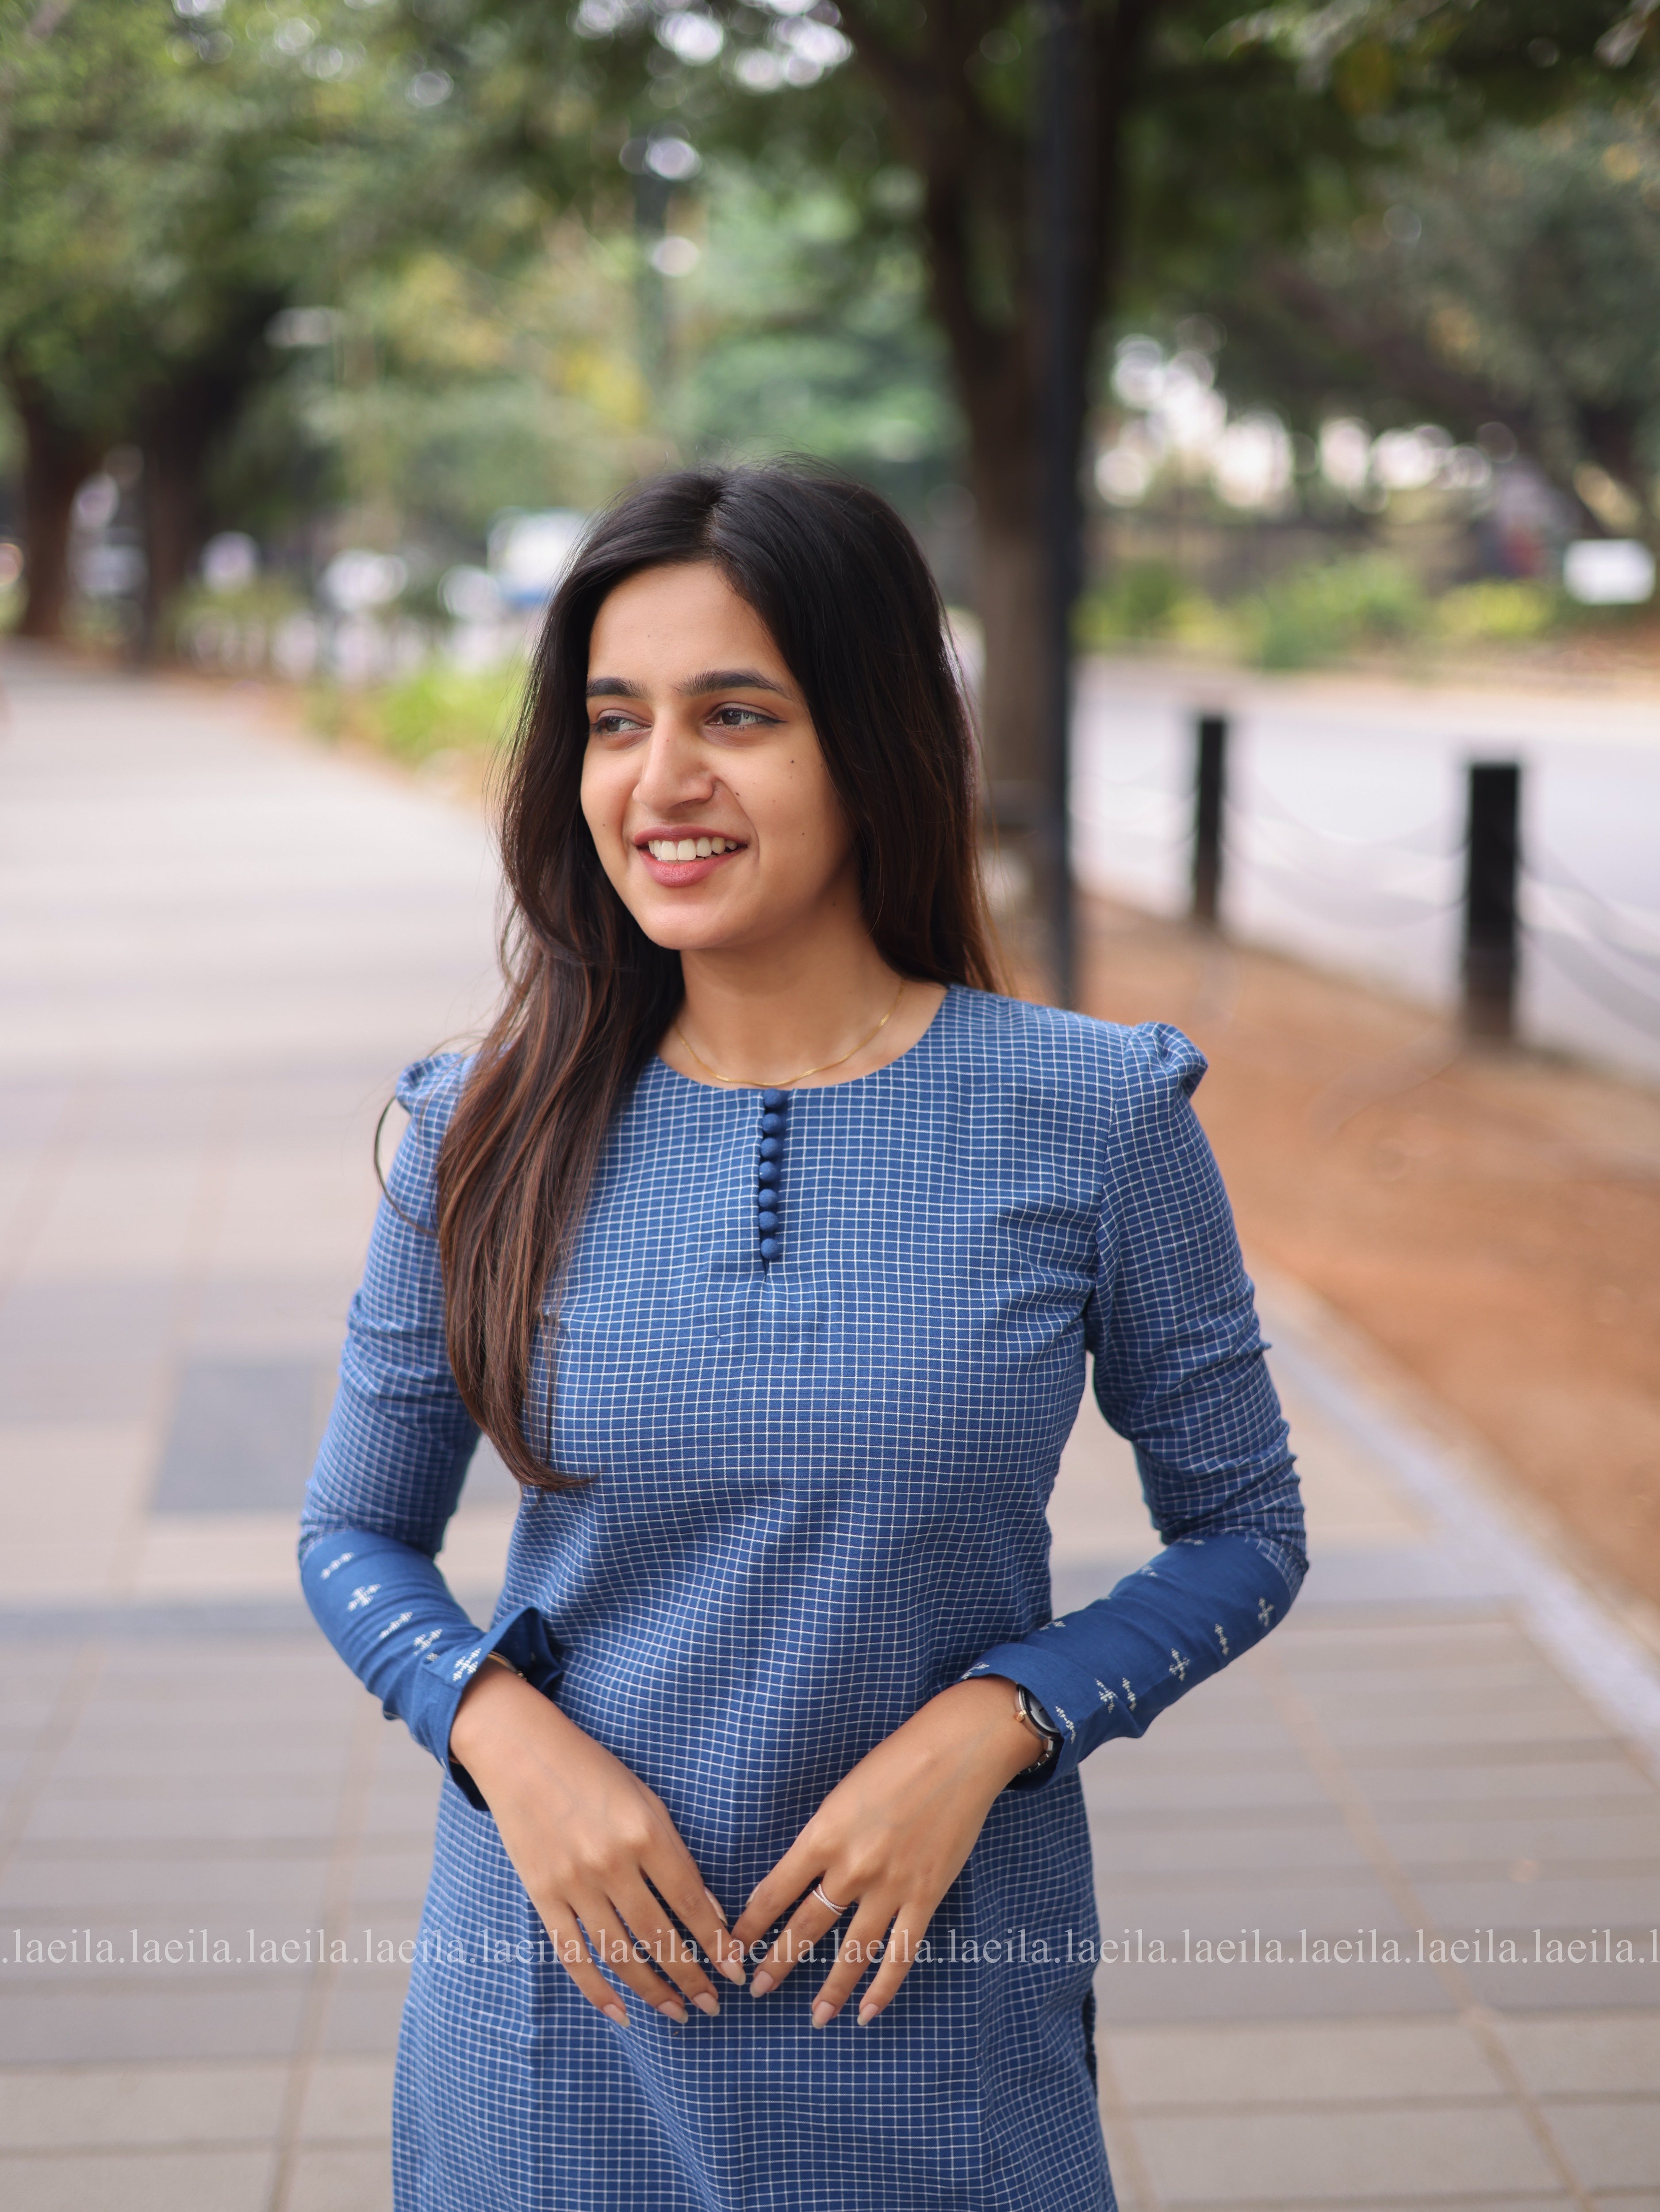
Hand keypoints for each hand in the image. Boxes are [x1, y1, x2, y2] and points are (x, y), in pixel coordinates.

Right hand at [449, 1665, 746, 2025]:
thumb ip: (676, 1855)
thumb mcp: (647, 1800)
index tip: (736, 1971)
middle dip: (691, 1977)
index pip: (689, 1902)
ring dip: (652, 1990)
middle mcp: (611, 1863)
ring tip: (677, 2013)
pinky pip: (572, 1956)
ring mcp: (573, 1883)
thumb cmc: (593, 1771)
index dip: (716, 1943)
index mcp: (644, 1832)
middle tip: (712, 2005)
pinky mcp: (542, 1896)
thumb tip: (709, 1910)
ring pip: (619, 1955)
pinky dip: (596, 1991)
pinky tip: (620, 2014)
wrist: (521, 1752)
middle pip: (658, 1936)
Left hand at [730, 1675, 1039, 2028]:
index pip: (773, 1891)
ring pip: (852, 1951)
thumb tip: (804, 1875)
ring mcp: (891, 1885)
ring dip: (830, 1989)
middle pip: (806, 1927)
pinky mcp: (926, 1895)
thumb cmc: (896, 1761)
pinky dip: (884, 1987)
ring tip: (815, 2017)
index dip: (749, 1924)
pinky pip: (901, 1953)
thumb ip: (823, 1836)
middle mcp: (852, 1866)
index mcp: (823, 1834)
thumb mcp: (843, 1794)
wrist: (957, 1751)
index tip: (733, 1945)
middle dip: (777, 1963)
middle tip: (757, 1990)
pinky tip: (868, 2012)